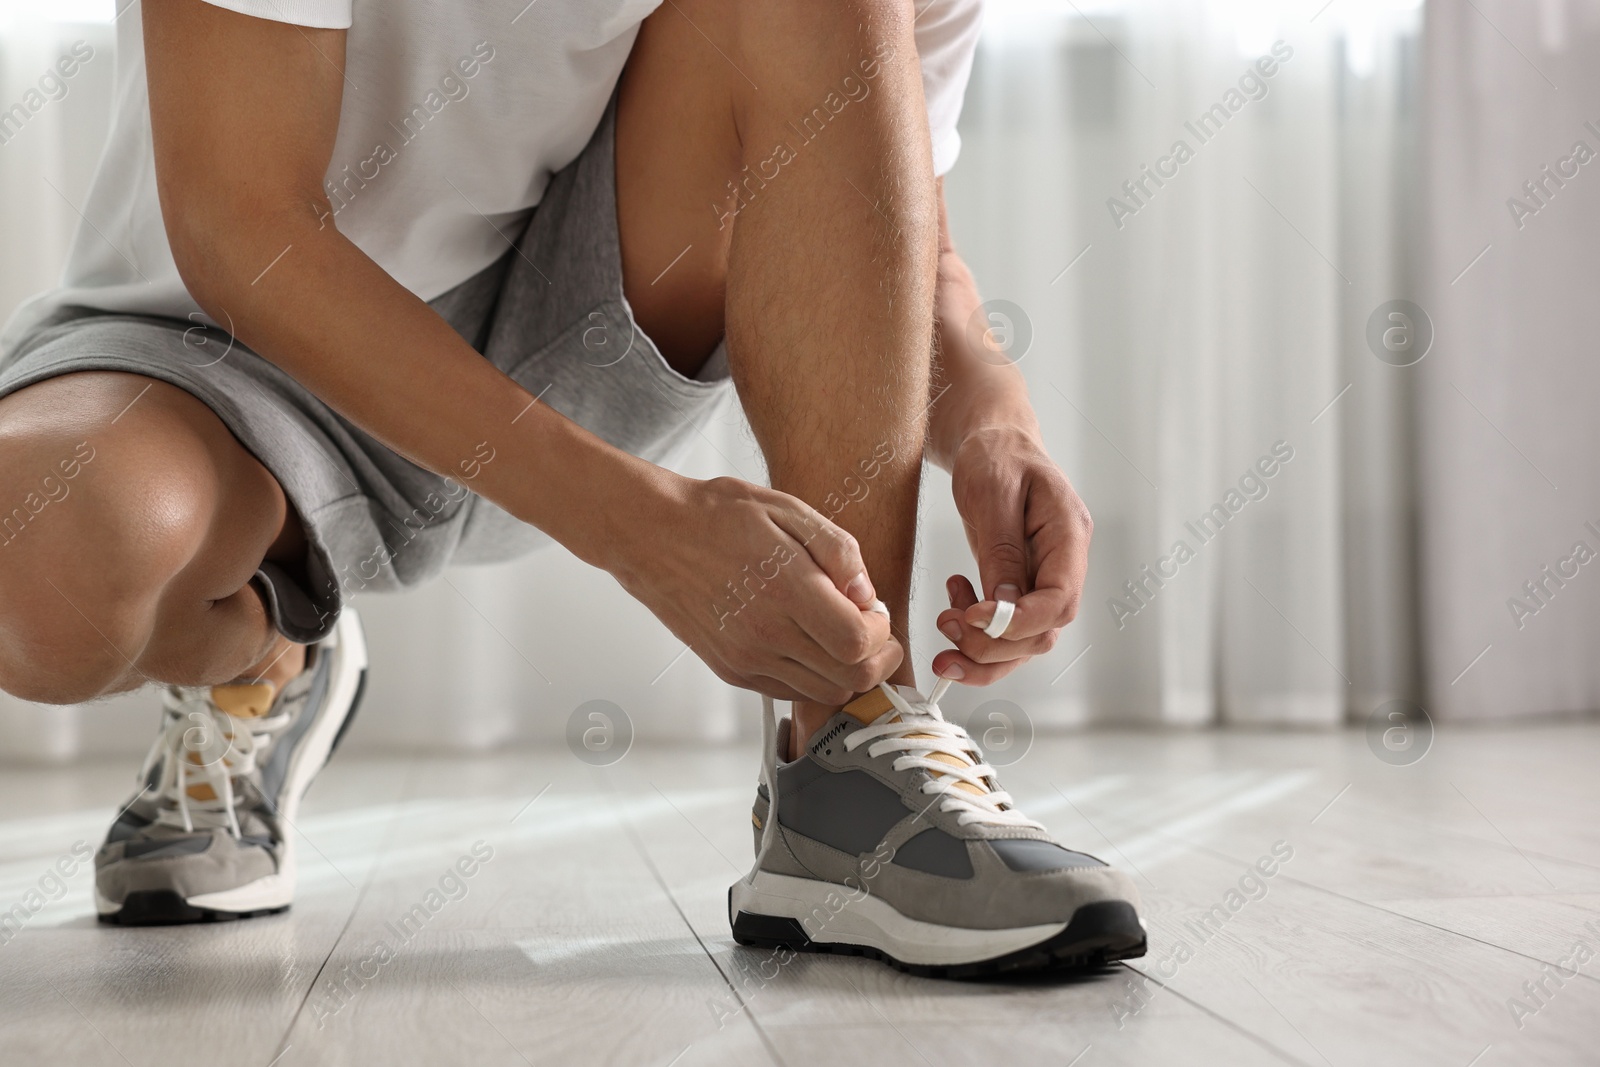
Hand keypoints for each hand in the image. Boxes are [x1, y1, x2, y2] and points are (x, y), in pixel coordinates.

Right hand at [609, 474, 902, 702]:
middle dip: (877, 658)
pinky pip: (790, 692)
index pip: (858, 643)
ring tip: (841, 634)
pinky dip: (813, 676)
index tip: (877, 611)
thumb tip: (868, 594)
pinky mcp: (731, 670)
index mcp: (785, 590)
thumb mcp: (788, 509)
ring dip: (847, 670)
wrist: (652, 535)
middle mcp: (764, 634)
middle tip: (876, 631)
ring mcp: (745, 658)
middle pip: (849, 679)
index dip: (882, 632)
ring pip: (824, 693)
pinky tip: (809, 643)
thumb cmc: (717, 516)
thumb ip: (839, 551)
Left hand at [935, 427, 1090, 684]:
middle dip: (992, 642)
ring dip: (980, 648)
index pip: (1059, 601)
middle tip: (948, 624)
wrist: (992, 441)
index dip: (1018, 622)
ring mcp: (1042, 578)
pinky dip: (976, 634)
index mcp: (1068, 536)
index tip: (974, 617)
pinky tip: (953, 607)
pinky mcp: (1019, 586)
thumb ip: (1001, 551)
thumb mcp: (993, 492)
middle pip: (1041, 632)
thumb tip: (1001, 606)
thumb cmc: (997, 454)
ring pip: (1023, 642)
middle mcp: (1062, 564)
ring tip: (944, 623)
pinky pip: (1005, 629)